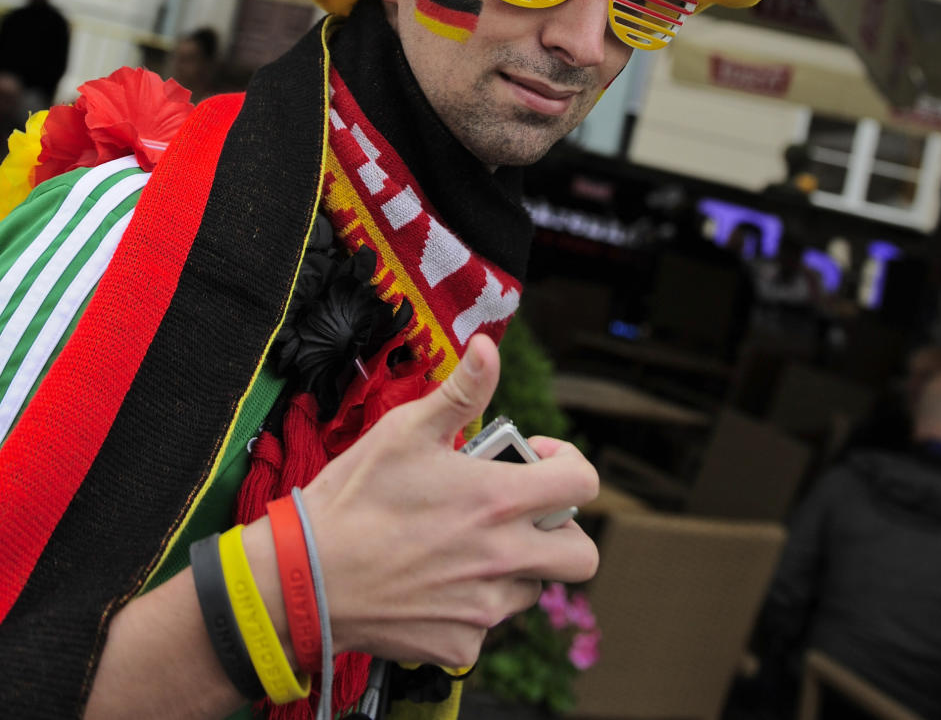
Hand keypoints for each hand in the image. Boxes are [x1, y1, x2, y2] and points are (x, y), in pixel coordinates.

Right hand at [301, 333, 598, 667]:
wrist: (304, 578)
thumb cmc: (353, 499)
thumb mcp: (405, 430)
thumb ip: (460, 391)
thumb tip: (487, 348)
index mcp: (498, 500)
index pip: (583, 485)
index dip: (568, 465)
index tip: (536, 461)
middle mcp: (503, 558)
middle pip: (581, 555)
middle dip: (562, 531)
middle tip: (520, 514)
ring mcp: (484, 608)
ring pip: (532, 588)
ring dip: (514, 566)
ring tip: (464, 543)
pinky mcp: (460, 644)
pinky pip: (486, 624)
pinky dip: (470, 604)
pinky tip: (433, 581)